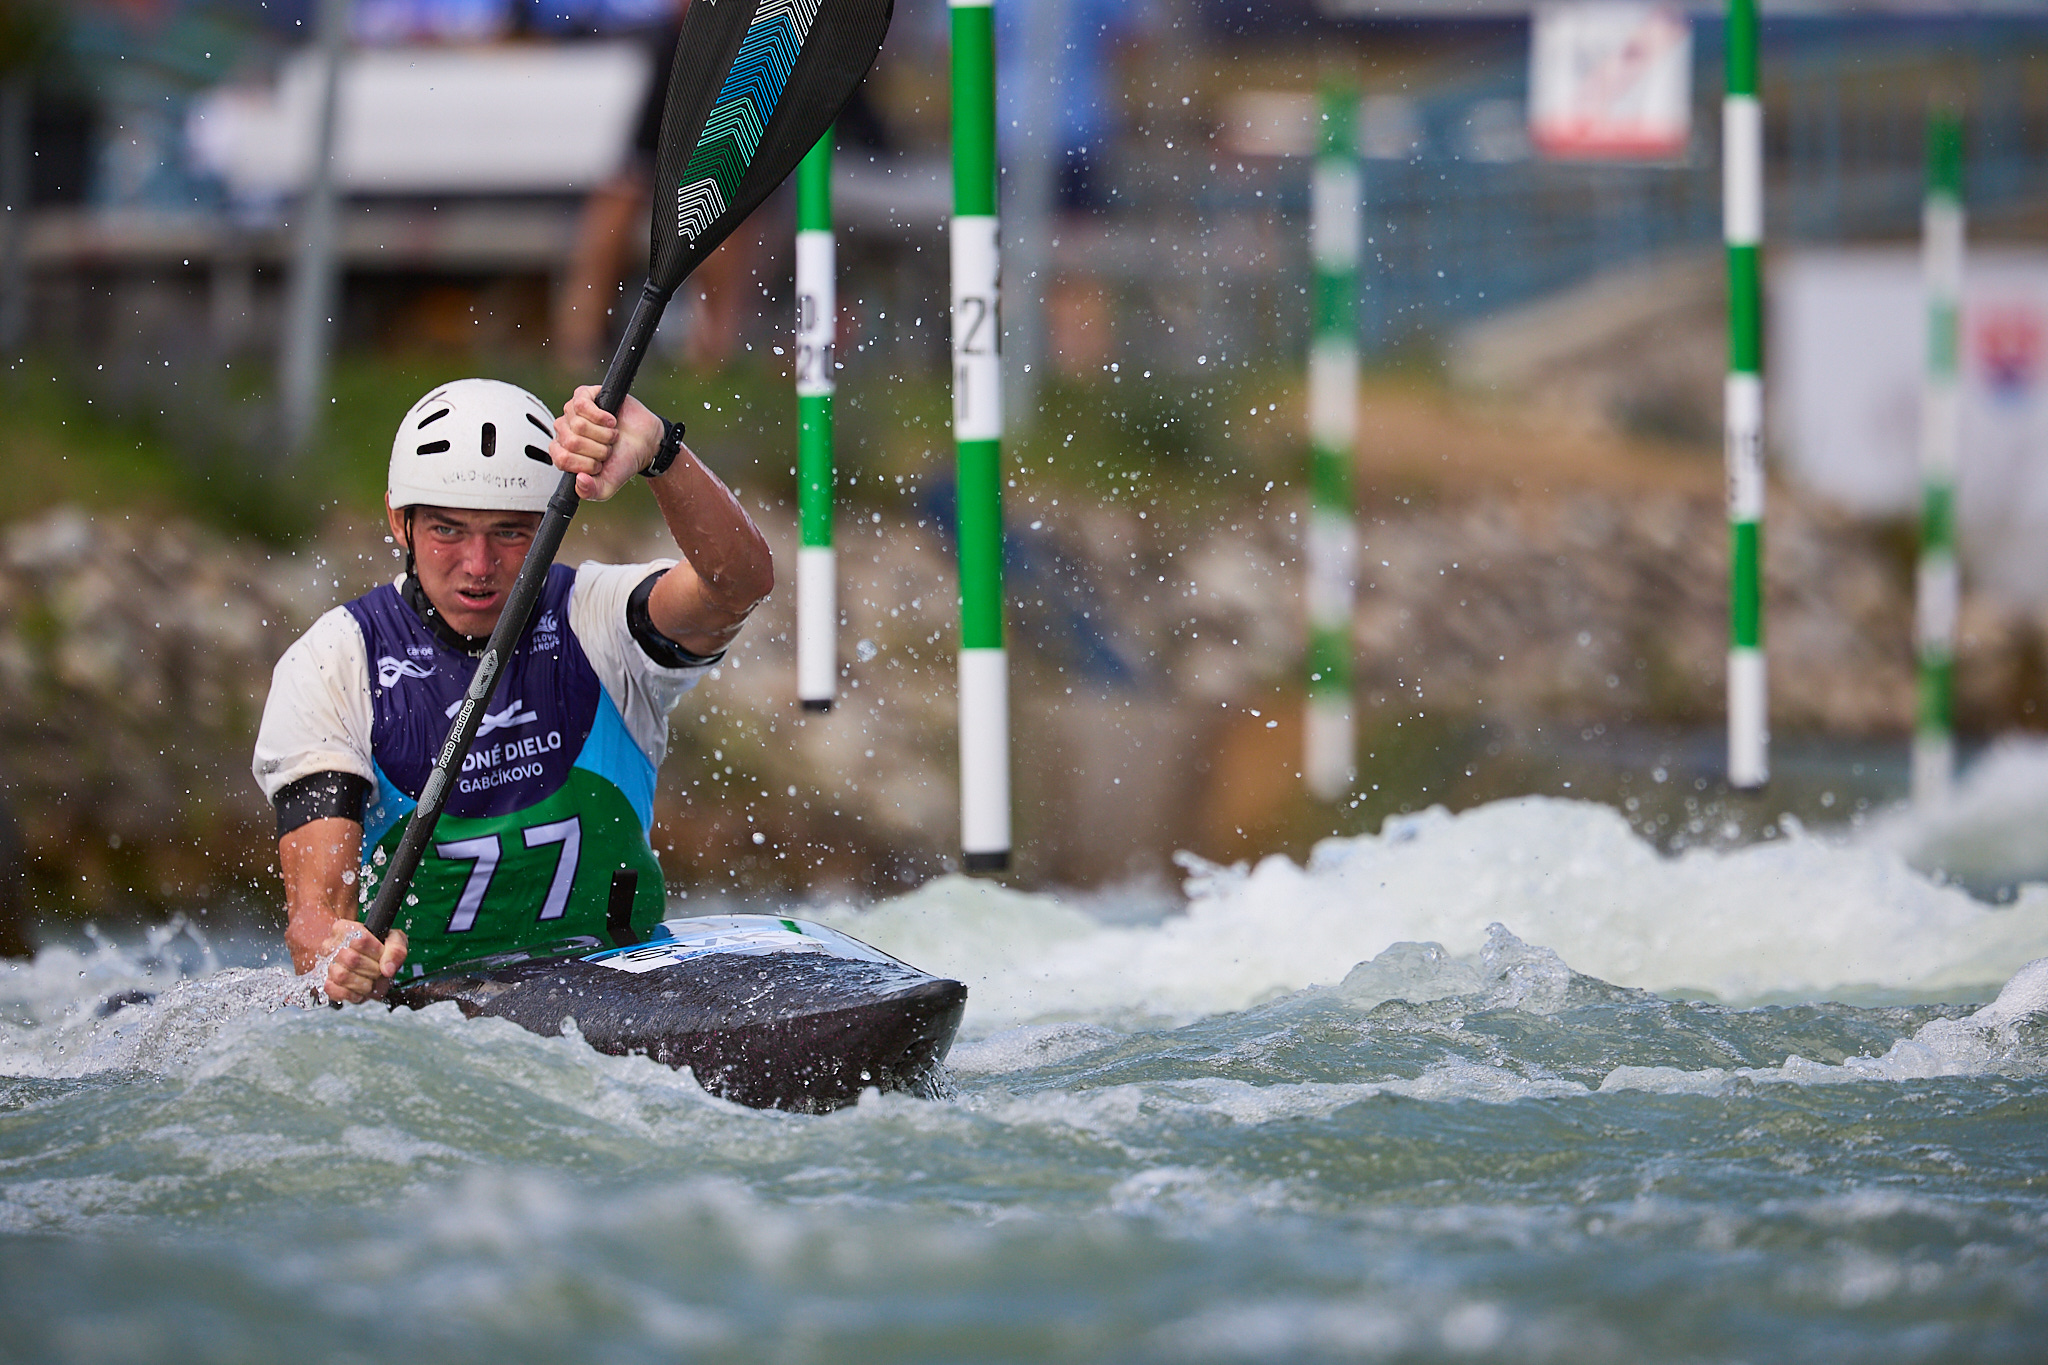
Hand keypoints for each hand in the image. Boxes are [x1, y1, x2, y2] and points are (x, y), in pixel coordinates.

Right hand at [321, 920, 407, 1003]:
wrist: (372, 965)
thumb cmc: (380, 950)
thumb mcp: (394, 941)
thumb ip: (396, 950)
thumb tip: (388, 969)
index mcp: (345, 929)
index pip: (360, 940)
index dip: (377, 951)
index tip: (382, 955)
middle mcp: (331, 945)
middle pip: (352, 959)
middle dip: (372, 969)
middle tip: (378, 971)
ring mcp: (326, 964)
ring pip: (341, 976)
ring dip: (363, 984)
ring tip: (370, 981)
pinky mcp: (326, 983)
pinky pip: (334, 991)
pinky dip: (352, 994)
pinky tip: (360, 990)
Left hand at [550, 387, 663, 501]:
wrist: (645, 443)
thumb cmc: (622, 461)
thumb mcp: (607, 485)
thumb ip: (590, 491)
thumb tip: (579, 480)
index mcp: (564, 453)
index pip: (561, 459)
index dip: (584, 463)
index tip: (599, 465)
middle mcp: (564, 431)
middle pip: (571, 441)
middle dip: (597, 449)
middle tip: (608, 449)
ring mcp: (572, 413)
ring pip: (578, 425)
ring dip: (602, 434)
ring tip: (612, 436)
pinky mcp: (584, 395)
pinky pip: (580, 405)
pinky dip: (600, 417)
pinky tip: (611, 421)